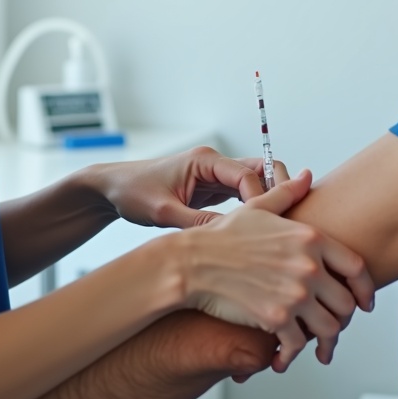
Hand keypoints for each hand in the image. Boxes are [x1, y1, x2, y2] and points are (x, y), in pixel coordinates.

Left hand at [86, 146, 277, 228]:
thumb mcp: (163, 212)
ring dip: (266, 202)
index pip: (246, 174)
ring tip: (275, 230)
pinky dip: (254, 209)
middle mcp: (213, 163)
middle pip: (260, 170)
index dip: (260, 199)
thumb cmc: (133, 193)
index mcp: (204, 160)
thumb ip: (197, 224)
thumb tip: (230, 238)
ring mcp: (214, 175)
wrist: (113, 188)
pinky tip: (258, 230)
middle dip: (276, 192)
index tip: (264, 224)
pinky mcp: (211, 189)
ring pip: (254, 183)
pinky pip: (242, 195)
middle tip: (285, 222)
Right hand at [176, 170, 374, 372]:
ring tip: (317, 348)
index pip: (357, 268)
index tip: (364, 301)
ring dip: (325, 342)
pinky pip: (298, 344)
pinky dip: (293, 355)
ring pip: (329, 328)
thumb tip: (307, 177)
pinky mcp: (276, 317)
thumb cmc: (221, 236)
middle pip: (347, 303)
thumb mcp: (258, 208)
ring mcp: (294, 293)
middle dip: (344, 320)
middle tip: (334, 327)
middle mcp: (308, 266)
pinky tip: (284, 357)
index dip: (366, 289)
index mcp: (310, 238)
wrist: (191, 263)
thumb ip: (287, 194)